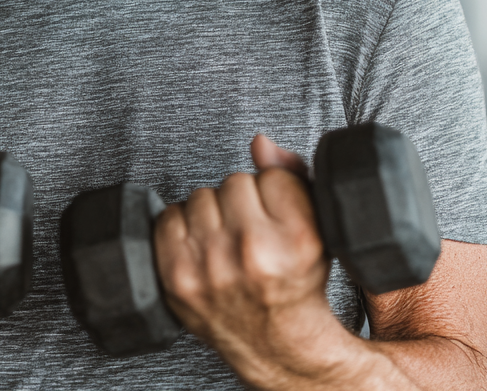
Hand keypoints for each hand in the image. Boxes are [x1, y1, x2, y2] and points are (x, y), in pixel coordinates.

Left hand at [154, 135, 346, 387]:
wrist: (274, 344)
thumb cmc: (294, 281)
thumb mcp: (317, 230)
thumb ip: (293, 175)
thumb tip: (259, 143)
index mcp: (296, 240)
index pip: (271, 174)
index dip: (274, 194)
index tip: (279, 220)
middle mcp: (253, 252)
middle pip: (233, 181)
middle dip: (242, 201)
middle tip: (252, 232)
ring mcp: (211, 266)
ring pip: (200, 195)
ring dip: (212, 213)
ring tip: (228, 241)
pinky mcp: (177, 276)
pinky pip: (169, 216)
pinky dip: (183, 228)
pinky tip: (203, 247)